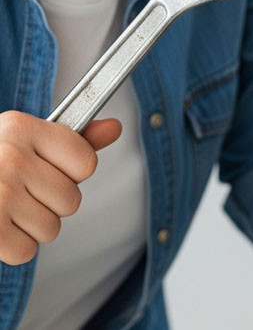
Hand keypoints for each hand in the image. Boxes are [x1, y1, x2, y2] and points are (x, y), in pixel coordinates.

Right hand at [0, 111, 120, 263]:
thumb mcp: (24, 140)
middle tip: (16, 191)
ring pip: (52, 228)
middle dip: (49, 202)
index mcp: (20, 128)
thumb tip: (114, 128)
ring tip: (2, 208)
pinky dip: (12, 246)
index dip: (70, 172)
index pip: (86, 163)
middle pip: (71, 200)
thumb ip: (72, 139)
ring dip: (30, 225)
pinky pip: (26, 251)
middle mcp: (9, 158)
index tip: (44, 168)